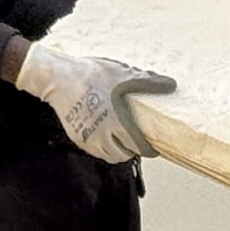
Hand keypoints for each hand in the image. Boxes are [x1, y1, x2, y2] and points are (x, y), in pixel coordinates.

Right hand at [12, 41, 175, 162]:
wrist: (58, 78)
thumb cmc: (91, 74)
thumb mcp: (122, 74)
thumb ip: (148, 82)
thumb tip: (171, 84)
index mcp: (118, 121)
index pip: (139, 146)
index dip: (149, 149)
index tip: (154, 147)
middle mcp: (103, 135)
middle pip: (125, 154)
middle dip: (135, 150)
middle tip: (140, 142)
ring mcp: (89, 138)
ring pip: (110, 156)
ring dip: (120, 151)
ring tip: (125, 141)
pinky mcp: (78, 138)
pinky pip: (96, 151)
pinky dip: (105, 148)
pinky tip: (108, 137)